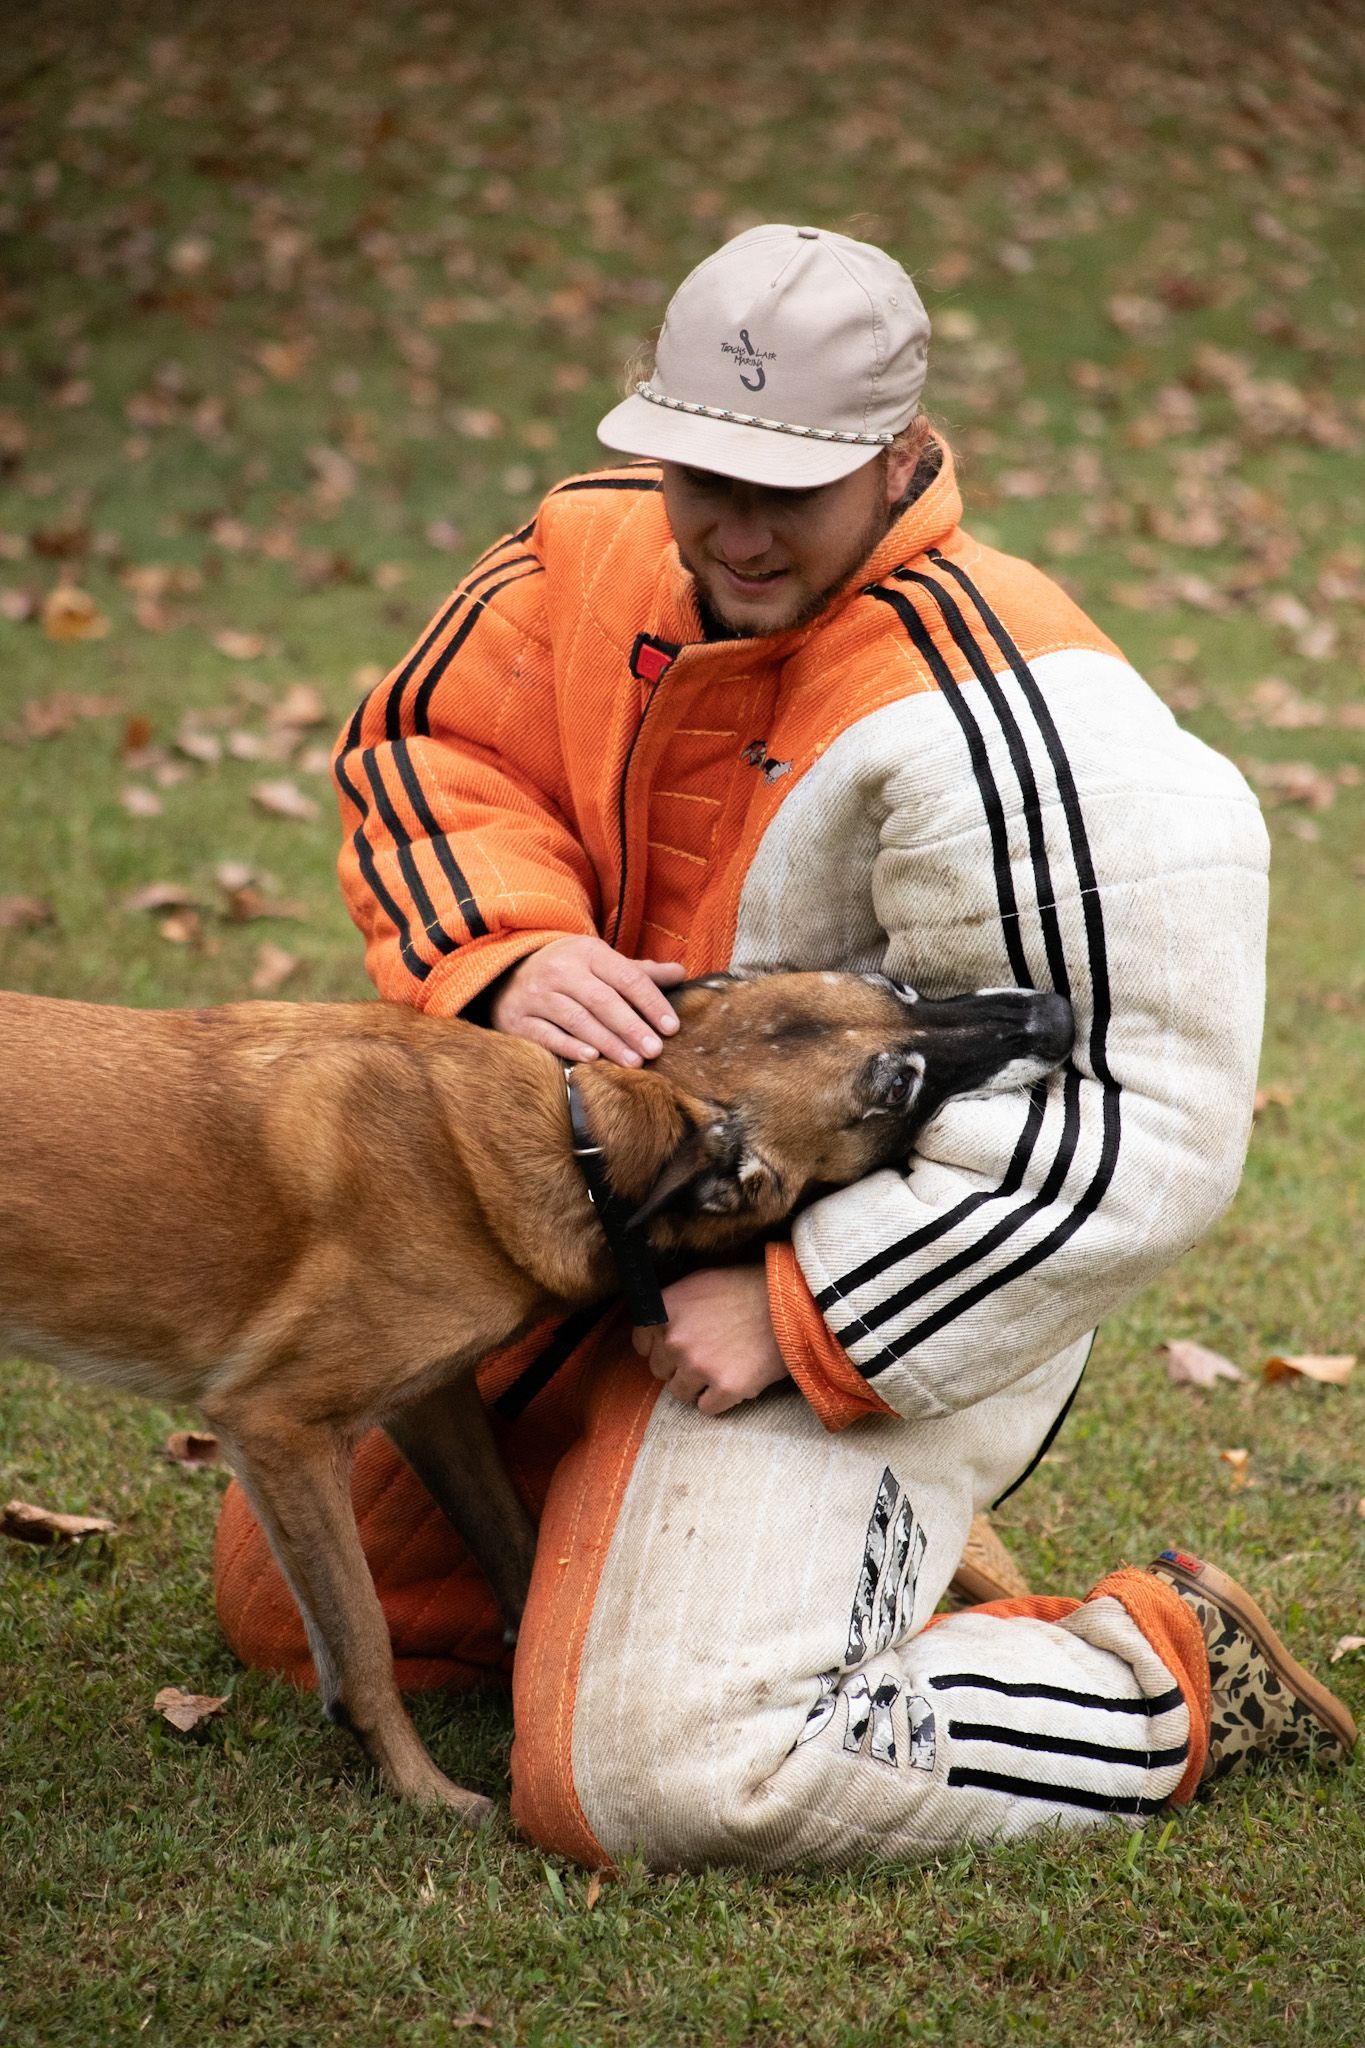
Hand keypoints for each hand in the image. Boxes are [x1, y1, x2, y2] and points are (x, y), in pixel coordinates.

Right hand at [490, 936, 683, 1066]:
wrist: (507, 972)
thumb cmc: (568, 970)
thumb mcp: (600, 962)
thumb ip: (638, 972)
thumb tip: (680, 974)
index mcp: (587, 952)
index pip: (627, 977)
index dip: (651, 1003)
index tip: (671, 1028)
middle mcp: (560, 970)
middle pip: (603, 1000)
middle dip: (632, 1027)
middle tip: (654, 1051)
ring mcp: (537, 994)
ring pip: (577, 1019)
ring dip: (608, 1042)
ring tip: (633, 1062)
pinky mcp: (518, 1018)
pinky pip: (546, 1035)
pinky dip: (569, 1046)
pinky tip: (592, 1058)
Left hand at [633, 1266, 790, 1416]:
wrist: (790, 1303)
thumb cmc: (747, 1288)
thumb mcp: (701, 1282)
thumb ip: (674, 1306)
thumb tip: (659, 1326)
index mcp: (666, 1309)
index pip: (642, 1342)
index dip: (658, 1345)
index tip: (675, 1347)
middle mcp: (676, 1339)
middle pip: (660, 1370)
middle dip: (678, 1366)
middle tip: (705, 1355)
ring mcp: (699, 1365)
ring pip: (679, 1393)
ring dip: (697, 1385)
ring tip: (720, 1368)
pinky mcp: (726, 1387)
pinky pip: (706, 1408)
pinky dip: (719, 1399)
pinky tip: (734, 1379)